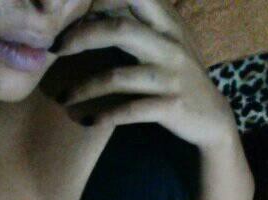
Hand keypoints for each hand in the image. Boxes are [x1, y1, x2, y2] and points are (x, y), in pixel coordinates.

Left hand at [54, 0, 236, 146]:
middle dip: (80, 37)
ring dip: (83, 88)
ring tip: (63, 98)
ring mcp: (170, 77)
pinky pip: (129, 111)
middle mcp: (169, 45)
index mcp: (166, 23)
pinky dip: (104, 117)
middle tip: (55, 49)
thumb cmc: (178, 76)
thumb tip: (95, 9)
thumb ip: (137, 23)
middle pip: (118, 28)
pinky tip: (87, 121)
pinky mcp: (169, 107)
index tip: (68, 13)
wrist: (212, 118)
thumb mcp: (165, 41)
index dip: (98, 0)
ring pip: (117, 76)